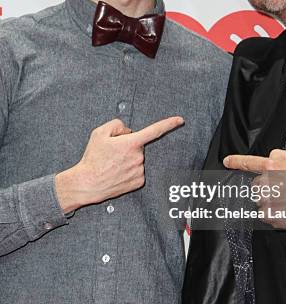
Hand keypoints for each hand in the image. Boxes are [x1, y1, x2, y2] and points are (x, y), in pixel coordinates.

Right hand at [56, 116, 183, 211]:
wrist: (87, 183)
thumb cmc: (92, 158)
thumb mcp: (99, 132)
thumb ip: (117, 125)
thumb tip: (129, 132)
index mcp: (131, 143)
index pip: (155, 130)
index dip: (169, 124)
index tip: (180, 120)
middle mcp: (139, 157)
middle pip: (138, 146)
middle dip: (128, 146)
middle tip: (112, 154)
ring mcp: (140, 170)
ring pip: (138, 159)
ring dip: (128, 159)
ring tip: (112, 165)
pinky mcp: (139, 182)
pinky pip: (137, 171)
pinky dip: (129, 170)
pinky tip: (117, 173)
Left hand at [223, 149, 285, 229]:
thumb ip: (280, 155)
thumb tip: (268, 156)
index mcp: (272, 166)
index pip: (249, 163)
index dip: (236, 161)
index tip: (227, 162)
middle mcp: (267, 182)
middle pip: (256, 185)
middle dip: (266, 187)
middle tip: (283, 190)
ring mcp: (267, 199)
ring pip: (260, 200)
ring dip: (270, 201)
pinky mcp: (270, 216)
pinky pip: (264, 215)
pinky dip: (273, 214)